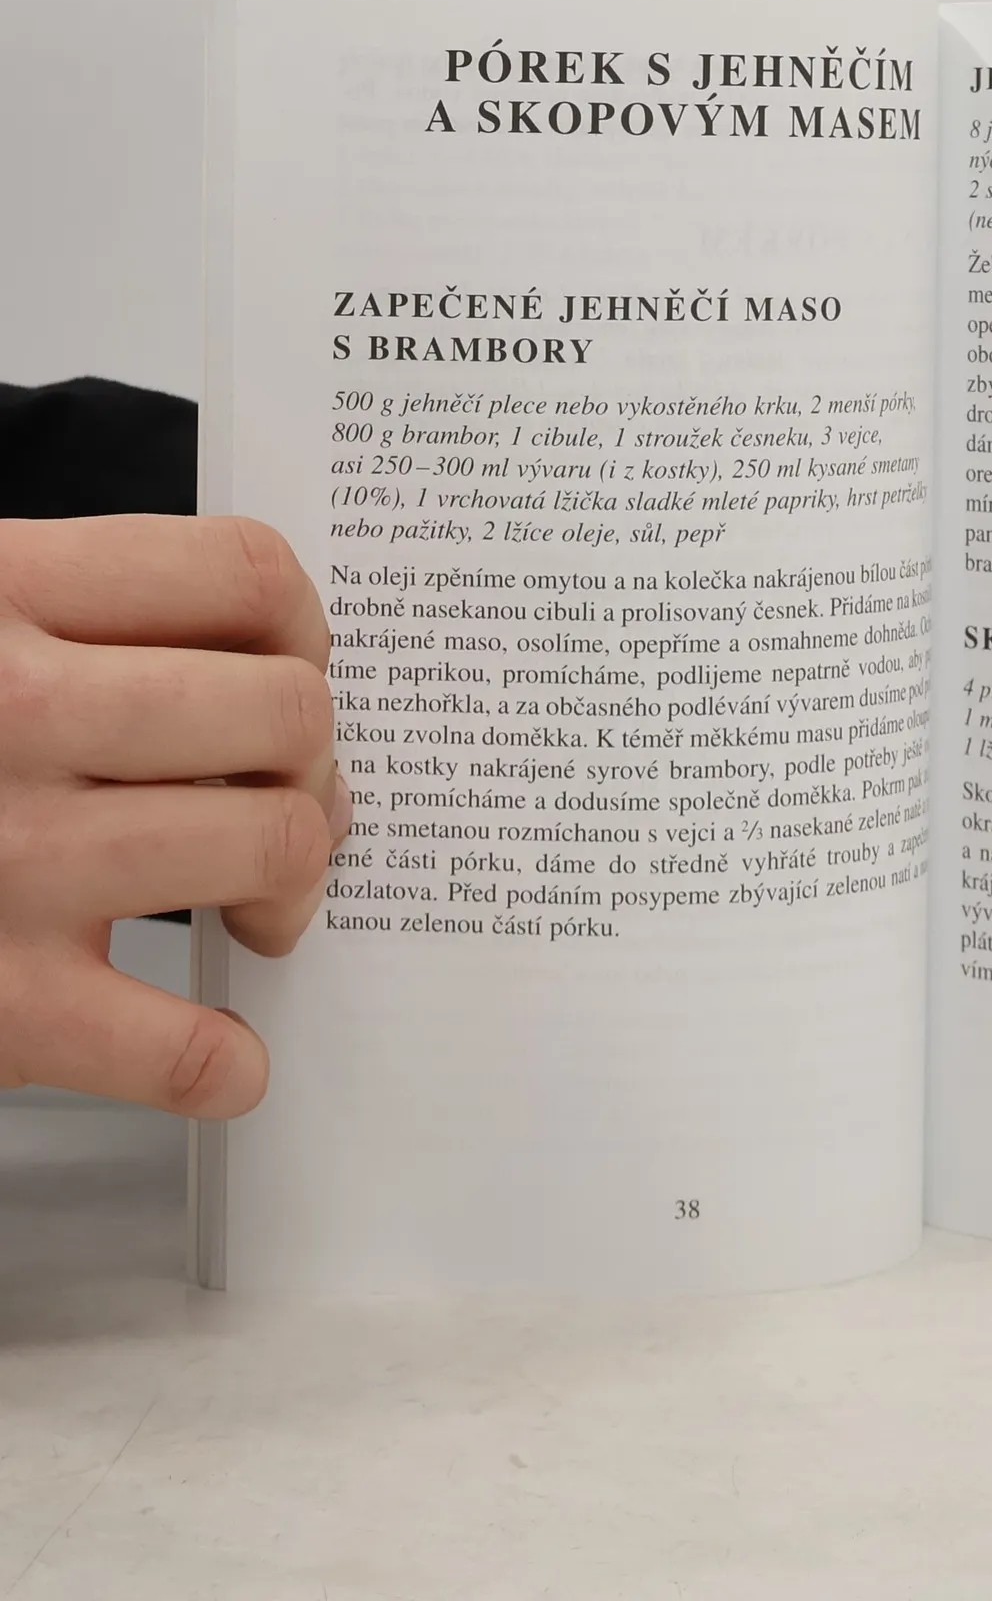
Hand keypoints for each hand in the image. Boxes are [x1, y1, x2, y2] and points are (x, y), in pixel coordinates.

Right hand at [0, 516, 346, 1115]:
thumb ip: (73, 615)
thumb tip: (268, 664)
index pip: (246, 575)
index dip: (305, 630)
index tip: (291, 674)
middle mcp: (8, 711)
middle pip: (286, 710)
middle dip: (312, 765)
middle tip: (287, 804)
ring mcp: (0, 860)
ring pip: (269, 844)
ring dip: (292, 888)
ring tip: (255, 911)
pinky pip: (174, 1045)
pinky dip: (220, 1065)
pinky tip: (216, 1058)